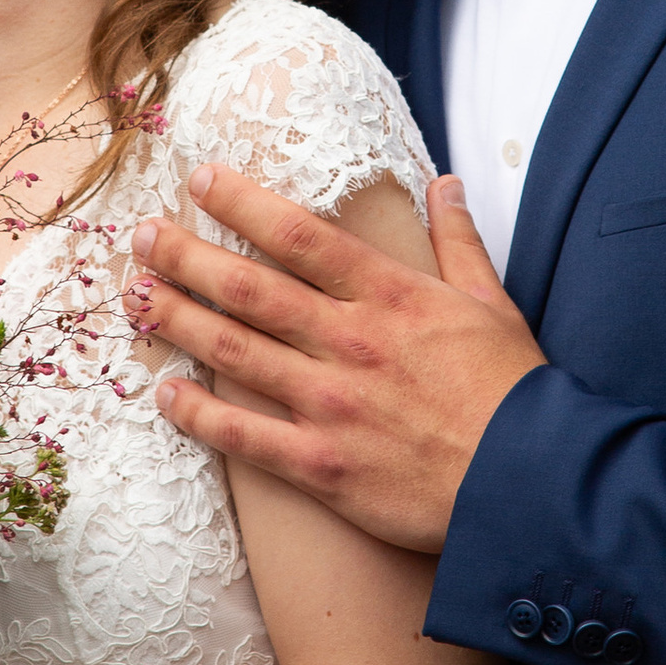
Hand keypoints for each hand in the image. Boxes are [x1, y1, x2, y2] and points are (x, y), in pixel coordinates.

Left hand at [127, 166, 543, 552]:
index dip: (241, 203)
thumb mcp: (494, 303)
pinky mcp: (322, 465)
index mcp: (390, 296)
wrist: (530, 484)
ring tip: (135, 297)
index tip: (199, 180)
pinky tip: (164, 393)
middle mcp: (349, 341)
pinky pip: (242, 435)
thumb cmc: (515, 393)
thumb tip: (445, 185)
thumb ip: (458, 242)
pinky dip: (197, 413)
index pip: (299, 235)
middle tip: (141, 236)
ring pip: (234, 351)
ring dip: (178, 319)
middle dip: (187, 256)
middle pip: (249, 287)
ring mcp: (330, 404)